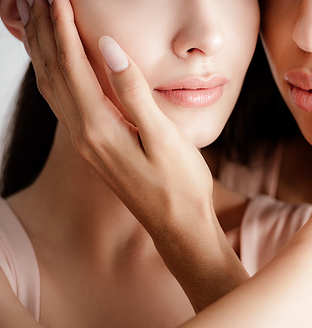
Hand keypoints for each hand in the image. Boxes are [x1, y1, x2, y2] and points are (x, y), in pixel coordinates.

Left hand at [23, 0, 247, 311]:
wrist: (178, 225)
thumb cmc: (179, 184)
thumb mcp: (164, 138)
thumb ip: (134, 93)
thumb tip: (110, 48)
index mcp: (99, 128)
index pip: (72, 66)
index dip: (62, 27)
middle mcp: (83, 135)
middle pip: (53, 73)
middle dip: (43, 32)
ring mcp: (85, 143)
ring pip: (52, 88)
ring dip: (42, 52)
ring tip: (34, 20)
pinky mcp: (94, 147)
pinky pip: (62, 104)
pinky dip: (53, 76)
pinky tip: (55, 65)